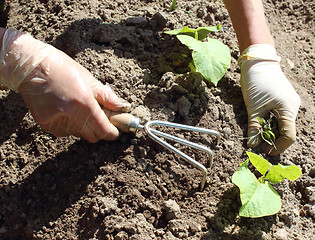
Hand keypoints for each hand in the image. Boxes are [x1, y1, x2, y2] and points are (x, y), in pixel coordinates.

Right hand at [0, 28, 129, 142]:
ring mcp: (56, 121)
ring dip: (83, 126)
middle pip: (92, 136)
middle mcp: (70, 115)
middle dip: (98, 129)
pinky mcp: (45, 124)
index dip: (112, 133)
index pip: (103, 130)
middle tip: (98, 116)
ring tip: (78, 108)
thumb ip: (108, 97)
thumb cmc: (62, 69)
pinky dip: (69, 125)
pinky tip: (65, 110)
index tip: (115, 131)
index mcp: (84, 102)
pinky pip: (65, 132)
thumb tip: (124, 108)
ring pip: (79, 134)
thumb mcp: (89, 79)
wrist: (31, 67)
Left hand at [238, 44, 300, 154]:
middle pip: (286, 130)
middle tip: (258, 144)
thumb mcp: (253, 108)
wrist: (258, 62)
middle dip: (273, 139)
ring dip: (271, 131)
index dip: (279, 146)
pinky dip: (271, 122)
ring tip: (258, 134)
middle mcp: (293, 106)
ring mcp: (289, 102)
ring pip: (282, 123)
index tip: (266, 152)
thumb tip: (252, 145)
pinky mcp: (283, 98)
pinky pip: (280, 115)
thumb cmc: (256, 83)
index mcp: (288, 109)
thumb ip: (254, 128)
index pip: (289, 135)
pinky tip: (261, 123)